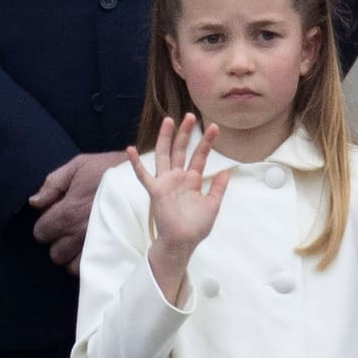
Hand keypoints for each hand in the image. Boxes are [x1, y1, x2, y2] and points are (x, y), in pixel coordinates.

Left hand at [29, 149, 128, 273]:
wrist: (143, 177)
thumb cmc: (109, 170)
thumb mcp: (79, 165)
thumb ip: (53, 183)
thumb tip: (35, 202)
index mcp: (69, 212)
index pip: (41, 232)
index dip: (45, 225)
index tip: (56, 217)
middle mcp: (80, 233)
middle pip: (55, 254)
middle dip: (58, 242)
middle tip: (69, 230)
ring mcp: (97, 245)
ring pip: (72, 265)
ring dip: (73, 255)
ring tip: (80, 242)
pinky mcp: (113, 251)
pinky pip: (93, 269)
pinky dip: (89, 263)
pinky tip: (93, 249)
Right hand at [129, 114, 229, 303]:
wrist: (183, 242)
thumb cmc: (196, 227)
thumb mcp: (212, 205)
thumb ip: (218, 188)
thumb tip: (227, 171)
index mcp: (192, 180)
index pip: (199, 156)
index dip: (206, 142)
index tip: (214, 127)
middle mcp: (178, 178)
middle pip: (181, 150)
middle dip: (185, 133)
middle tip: (190, 115)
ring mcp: (166, 182)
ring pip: (164, 155)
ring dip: (166, 138)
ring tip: (169, 120)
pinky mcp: (155, 191)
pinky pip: (143, 175)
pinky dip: (136, 163)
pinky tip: (130, 149)